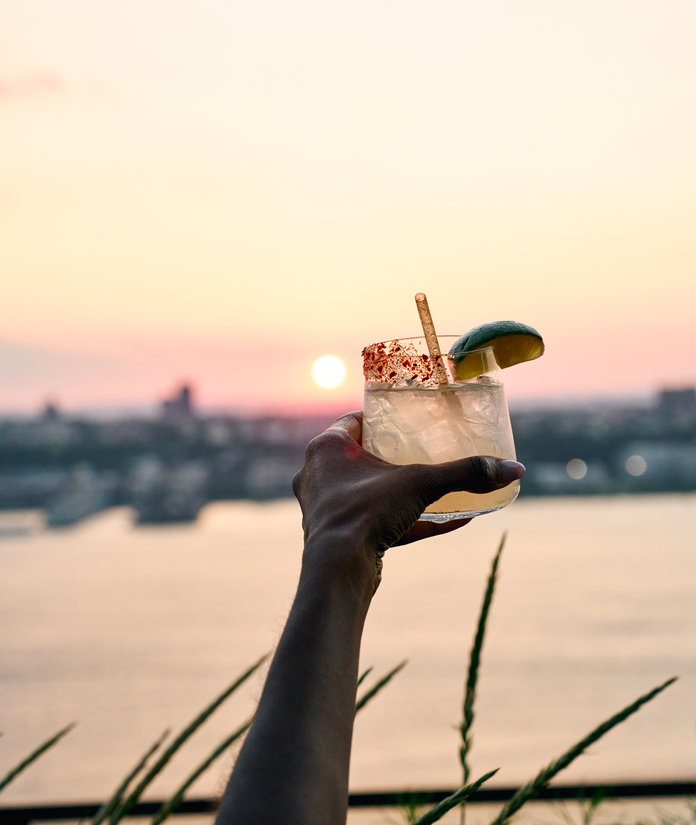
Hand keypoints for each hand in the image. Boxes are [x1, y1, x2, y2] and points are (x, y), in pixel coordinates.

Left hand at [292, 411, 523, 587]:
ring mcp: (327, 509)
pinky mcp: (340, 538)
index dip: (381, 418)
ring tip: (436, 488)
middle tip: (424, 451)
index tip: (407, 420)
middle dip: (393, 456)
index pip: (354, 421)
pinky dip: (408, 521)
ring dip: (401, 492)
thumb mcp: (421, 484)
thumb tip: (513, 469)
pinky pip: (377, 522)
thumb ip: (465, 473)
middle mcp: (319, 475)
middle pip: (360, 456)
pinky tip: (448, 523)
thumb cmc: (367, 513)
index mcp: (327, 448)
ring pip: (370, 493)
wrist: (339, 571)